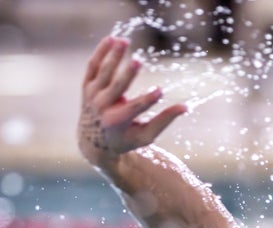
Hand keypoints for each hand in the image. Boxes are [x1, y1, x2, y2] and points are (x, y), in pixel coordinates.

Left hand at [78, 37, 186, 168]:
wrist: (93, 142)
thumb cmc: (126, 139)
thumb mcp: (145, 135)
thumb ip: (164, 121)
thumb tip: (185, 107)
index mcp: (117, 122)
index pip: (135, 108)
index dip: (148, 100)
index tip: (160, 91)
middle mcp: (102, 107)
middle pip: (117, 87)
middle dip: (128, 74)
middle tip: (138, 60)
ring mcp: (92, 95)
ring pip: (104, 72)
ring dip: (114, 56)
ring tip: (125, 41)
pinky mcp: (87, 86)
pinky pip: (93, 66)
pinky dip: (101, 52)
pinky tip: (111, 39)